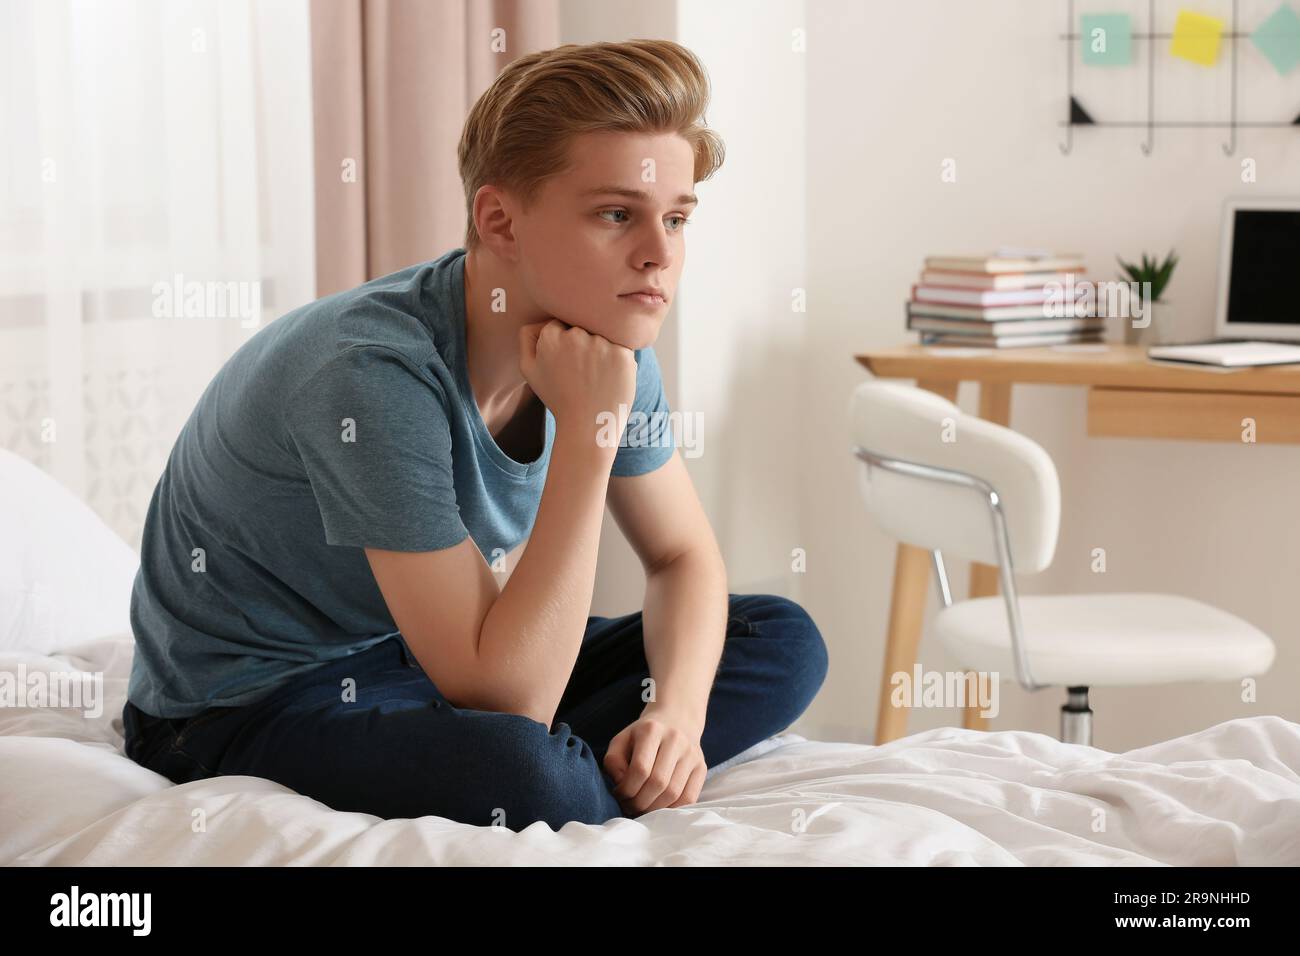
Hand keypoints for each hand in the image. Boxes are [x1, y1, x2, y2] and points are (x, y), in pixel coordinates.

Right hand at [518, 319, 636, 440]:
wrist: (588, 425)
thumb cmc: (558, 398)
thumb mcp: (529, 370)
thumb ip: (528, 338)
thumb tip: (538, 318)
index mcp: (551, 336)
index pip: (561, 324)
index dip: (564, 344)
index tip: (566, 364)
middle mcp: (576, 335)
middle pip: (582, 327)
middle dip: (583, 345)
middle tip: (582, 373)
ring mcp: (601, 343)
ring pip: (602, 336)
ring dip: (601, 351)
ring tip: (596, 378)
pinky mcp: (623, 353)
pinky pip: (621, 346)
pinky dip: (618, 361)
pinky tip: (610, 379)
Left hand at [602, 706, 707, 815]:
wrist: (675, 720)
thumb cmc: (642, 736)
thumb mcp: (621, 740)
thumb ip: (613, 762)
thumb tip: (622, 785)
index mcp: (652, 730)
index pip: (640, 768)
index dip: (626, 788)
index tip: (619, 794)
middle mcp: (675, 739)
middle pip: (658, 782)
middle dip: (639, 802)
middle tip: (629, 806)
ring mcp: (692, 753)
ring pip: (673, 793)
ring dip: (654, 809)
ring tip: (642, 808)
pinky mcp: (702, 767)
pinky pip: (689, 798)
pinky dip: (672, 809)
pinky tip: (659, 807)